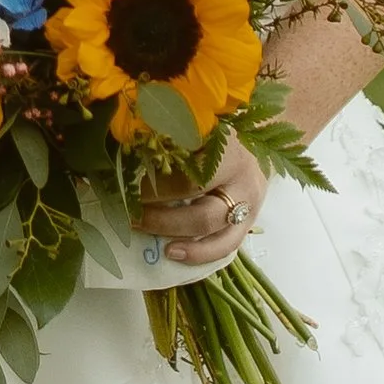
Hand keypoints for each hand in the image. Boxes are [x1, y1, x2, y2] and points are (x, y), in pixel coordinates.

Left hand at [132, 130, 265, 267]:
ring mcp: (250, 205)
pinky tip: (174, 254)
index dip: (158, 190)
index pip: (190, 179)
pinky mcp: (249, 223)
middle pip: (202, 212)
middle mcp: (243, 181)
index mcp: (228, 151)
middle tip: (133, 216)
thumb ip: (172, 142)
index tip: (130, 191)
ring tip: (149, 237)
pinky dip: (199, 254)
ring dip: (179, 239)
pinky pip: (226, 246)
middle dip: (162, 219)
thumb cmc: (217, 134)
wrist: (253, 145)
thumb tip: (131, 161)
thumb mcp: (198, 129)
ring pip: (215, 233)